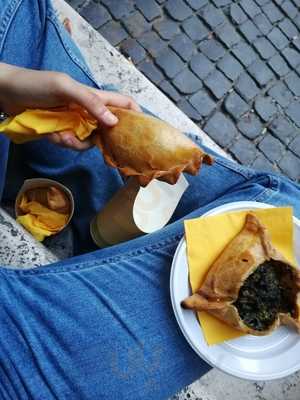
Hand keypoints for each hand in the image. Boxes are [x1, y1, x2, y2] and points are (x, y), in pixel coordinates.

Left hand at [0, 63, 139, 149]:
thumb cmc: (36, 84)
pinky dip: (64, 143)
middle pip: (108, 129)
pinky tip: (53, 136)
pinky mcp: (64, 132)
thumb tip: (114, 122)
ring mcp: (76, 123)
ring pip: (89, 141)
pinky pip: (72, 144)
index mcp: (94, 96)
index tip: (143, 130)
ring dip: (77, 142)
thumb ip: (91, 102)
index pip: (123, 103)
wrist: (8, 94)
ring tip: (62, 136)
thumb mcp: (66, 88)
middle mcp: (88, 111)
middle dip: (103, 139)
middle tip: (99, 145)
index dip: (135, 114)